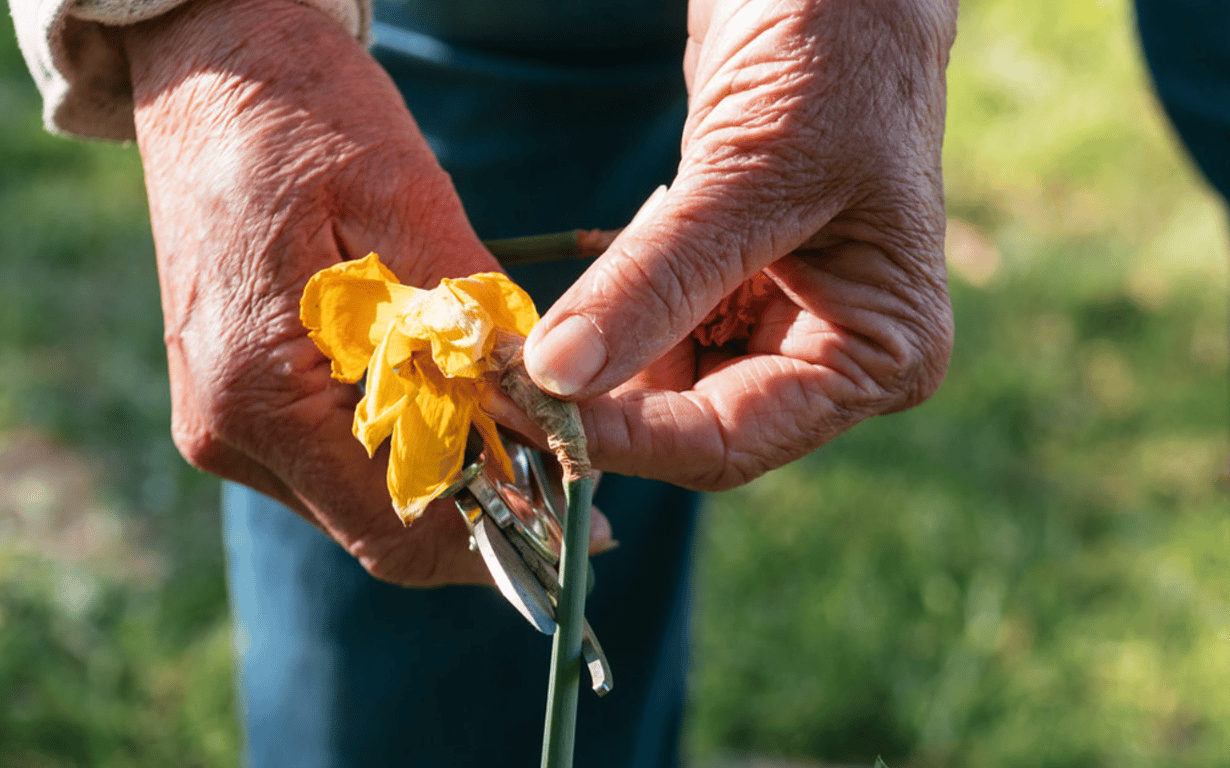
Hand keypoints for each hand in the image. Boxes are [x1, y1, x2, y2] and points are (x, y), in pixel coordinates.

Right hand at [123, 0, 610, 584]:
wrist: (209, 62)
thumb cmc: (304, 116)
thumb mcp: (409, 209)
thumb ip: (473, 328)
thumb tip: (545, 419)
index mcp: (263, 394)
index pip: (396, 528)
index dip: (497, 541)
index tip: (578, 522)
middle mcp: (231, 431)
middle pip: (382, 525)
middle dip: (482, 510)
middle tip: (566, 471)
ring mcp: (226, 420)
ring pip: (363, 494)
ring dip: (449, 474)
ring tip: (523, 428)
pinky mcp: (236, 398)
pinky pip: (338, 453)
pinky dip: (408, 442)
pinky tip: (458, 398)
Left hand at [524, 0, 956, 489]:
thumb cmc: (837, 60)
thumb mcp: (749, 177)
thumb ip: (654, 281)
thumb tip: (556, 373)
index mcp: (876, 354)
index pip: (731, 442)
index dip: (627, 440)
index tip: (532, 414)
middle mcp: (830, 357)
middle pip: (689, 425)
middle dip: (598, 403)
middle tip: (503, 376)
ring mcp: (777, 323)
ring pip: (658, 386)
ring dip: (590, 361)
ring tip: (529, 328)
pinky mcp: (729, 286)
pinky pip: (651, 330)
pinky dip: (602, 317)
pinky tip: (584, 280)